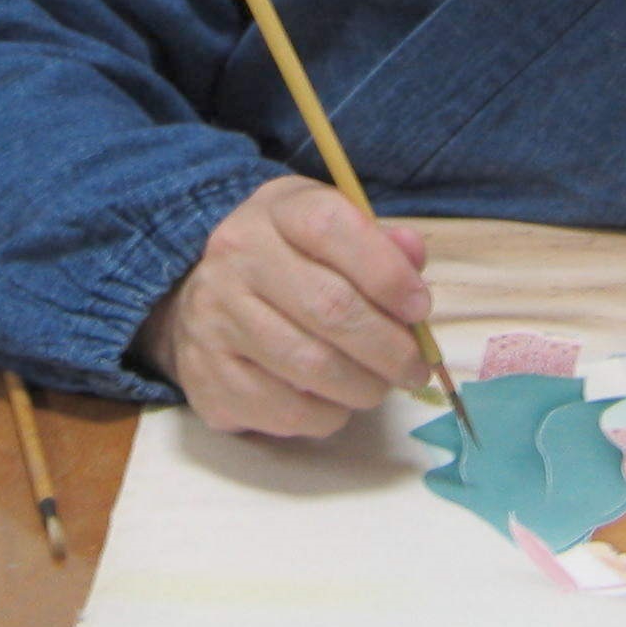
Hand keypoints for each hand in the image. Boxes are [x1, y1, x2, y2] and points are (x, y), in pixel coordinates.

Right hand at [138, 173, 433, 436]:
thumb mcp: (333, 234)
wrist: (205, 302)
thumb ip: (379, 244)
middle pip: (330, 306)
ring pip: (312, 366)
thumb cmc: (289, 264)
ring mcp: (215, 319)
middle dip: (389, 347)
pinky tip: (335, 401)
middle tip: (414, 368)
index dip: (386, 272)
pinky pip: (287, 411)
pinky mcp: (210, 378)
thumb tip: (413, 253)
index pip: (331, 228)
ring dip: (364, 386)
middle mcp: (236, 257)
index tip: (419, 308)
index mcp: (275, 211)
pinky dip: (328, 415)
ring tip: (380, 386)